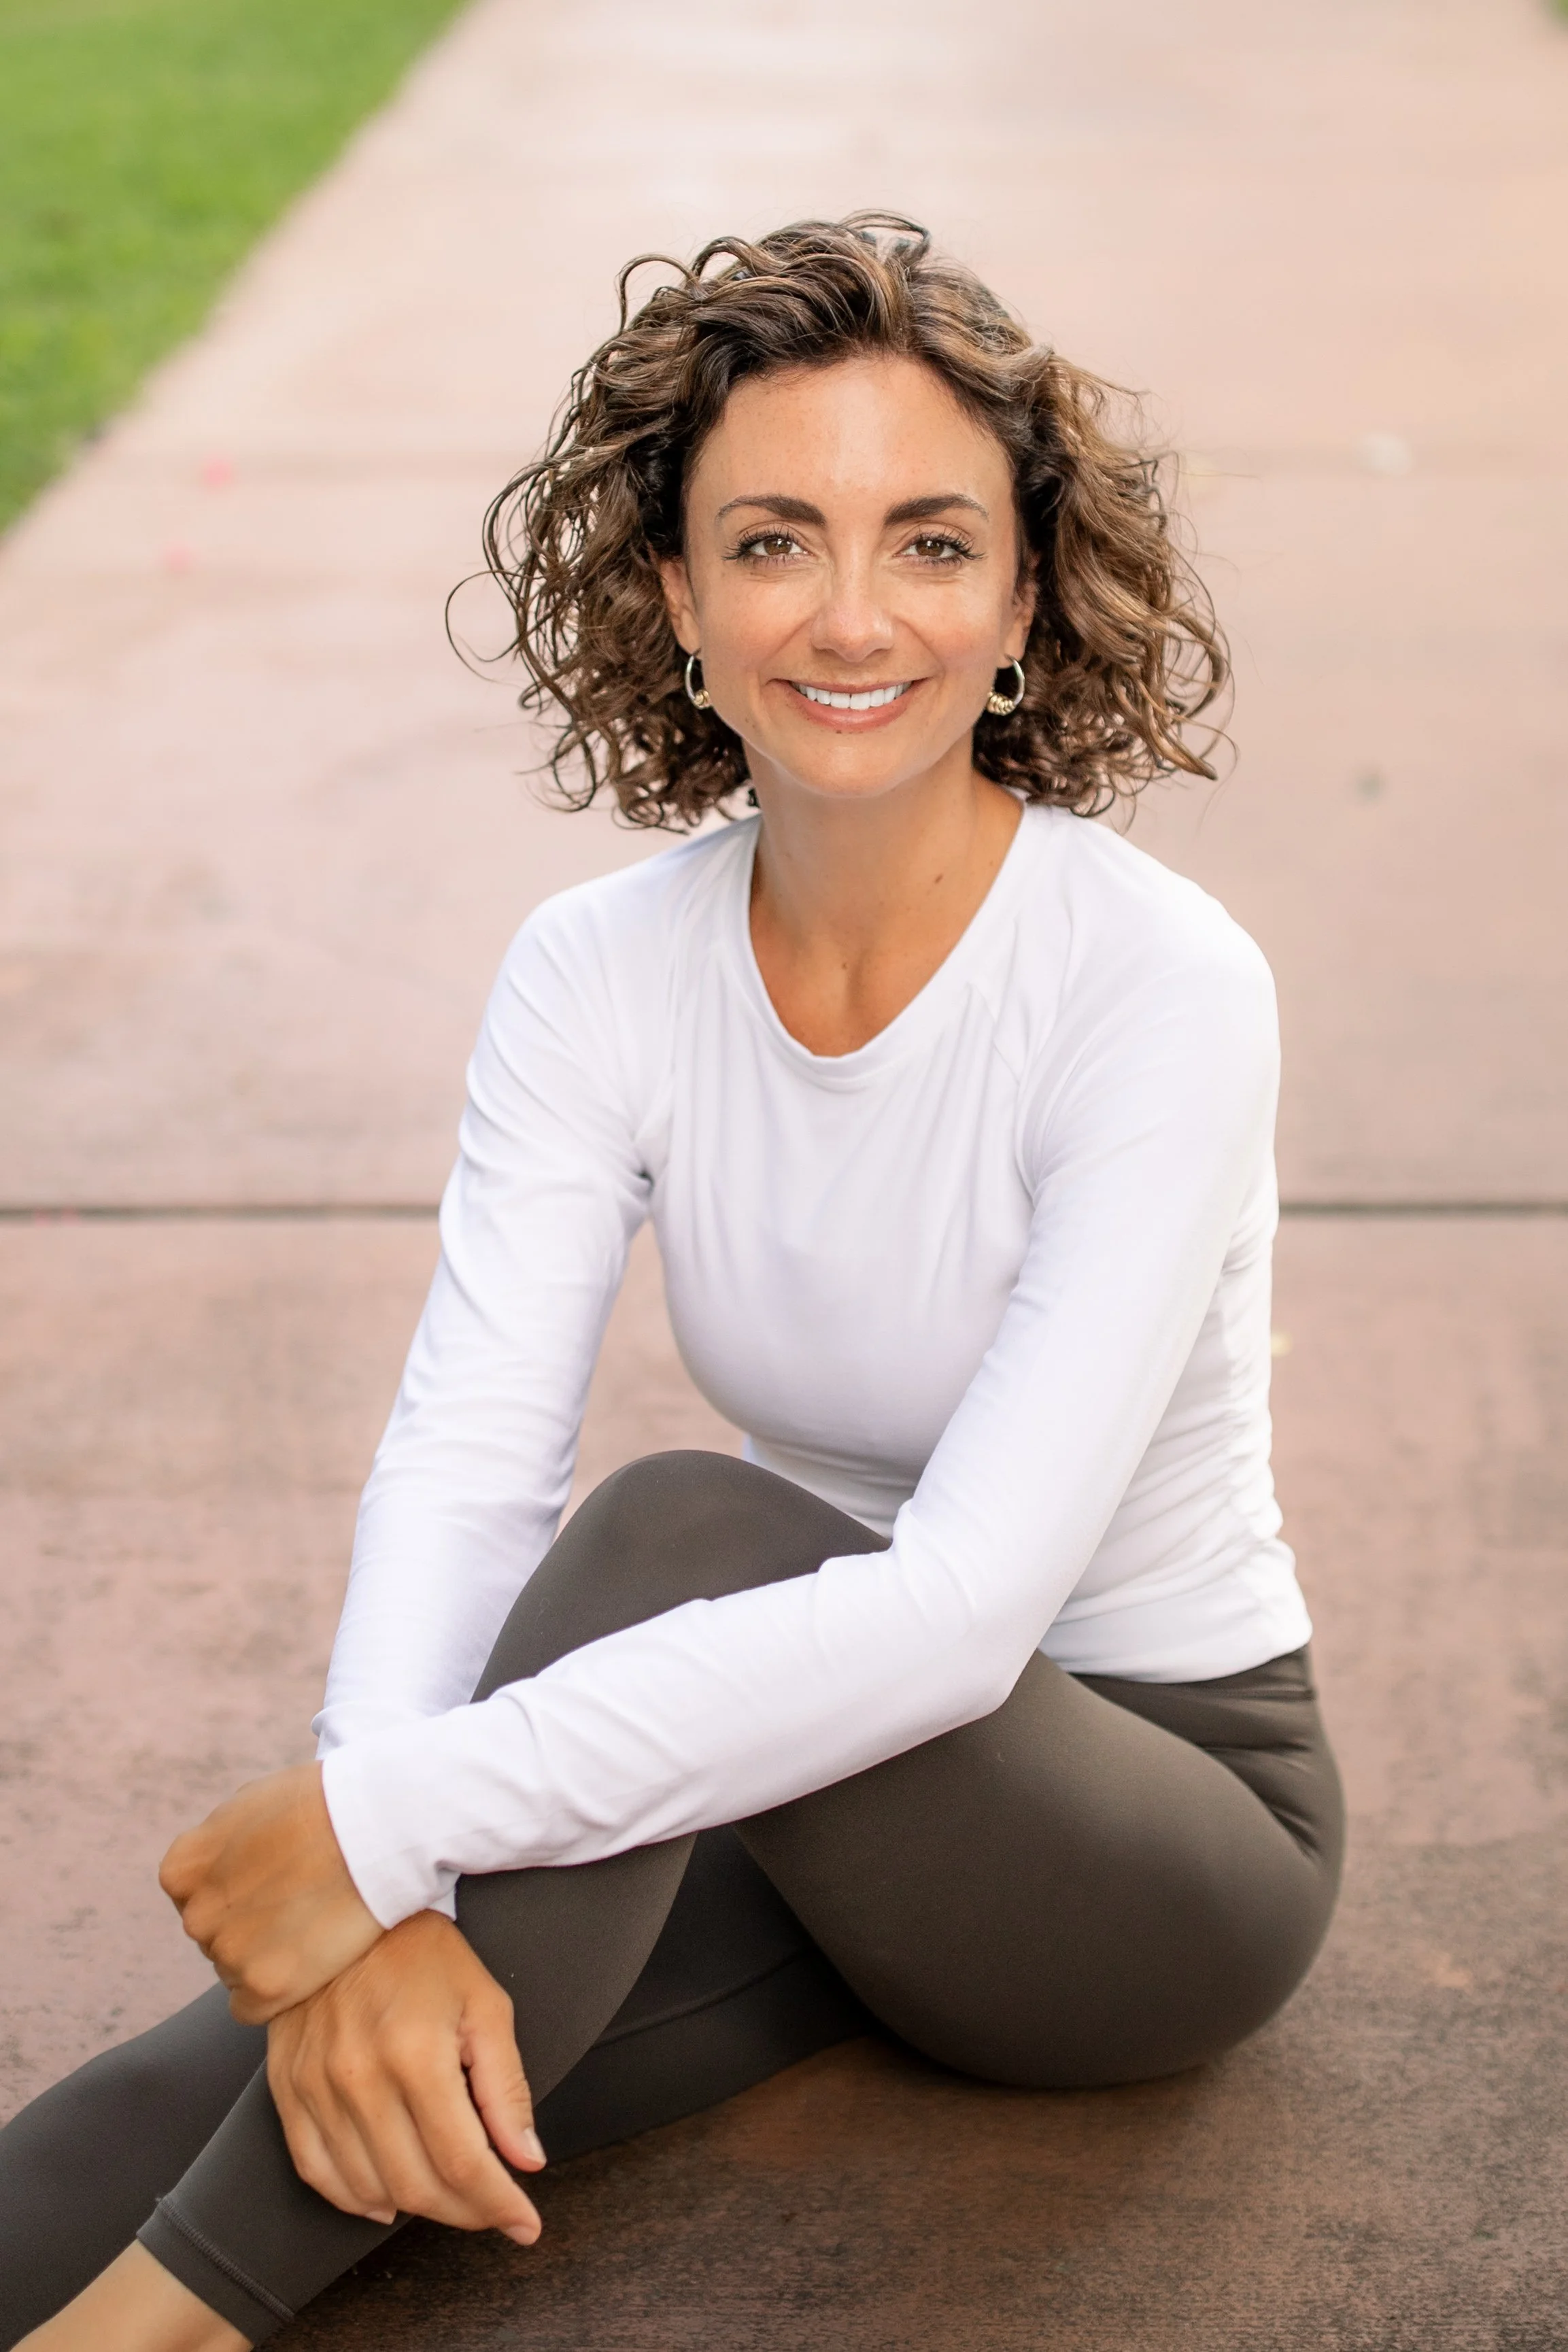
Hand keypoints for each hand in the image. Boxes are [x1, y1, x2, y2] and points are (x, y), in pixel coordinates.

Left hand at [160, 1761, 382, 2021]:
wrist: (373, 1826)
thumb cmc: (321, 1805)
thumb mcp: (246, 1806)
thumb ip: (220, 1846)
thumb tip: (216, 1866)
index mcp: (183, 1871)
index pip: (196, 1899)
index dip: (239, 1891)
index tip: (274, 1881)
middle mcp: (195, 1916)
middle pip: (217, 1936)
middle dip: (251, 1925)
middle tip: (301, 1902)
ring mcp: (227, 1954)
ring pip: (236, 1971)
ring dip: (267, 1958)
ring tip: (315, 1924)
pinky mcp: (264, 1986)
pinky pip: (252, 2007)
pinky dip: (279, 1991)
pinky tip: (311, 1959)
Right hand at [266, 1911, 545, 2240]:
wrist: (345, 1909)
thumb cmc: (426, 1954)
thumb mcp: (485, 2004)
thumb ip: (505, 2087)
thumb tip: (528, 2161)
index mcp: (417, 2053)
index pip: (464, 2162)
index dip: (499, 2205)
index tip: (526, 2226)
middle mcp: (361, 2077)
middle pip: (417, 2185)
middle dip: (466, 2213)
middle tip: (494, 2212)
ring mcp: (317, 2086)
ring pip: (368, 2189)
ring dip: (416, 2208)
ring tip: (450, 2197)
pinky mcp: (288, 2088)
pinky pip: (316, 2172)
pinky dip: (353, 2199)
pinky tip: (385, 2199)